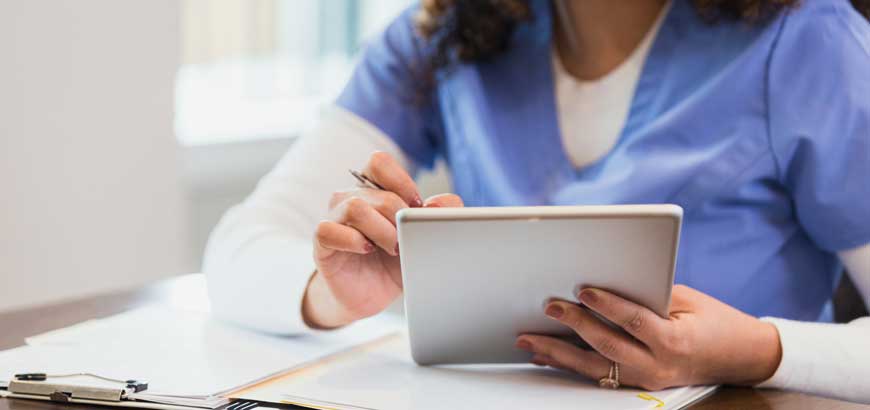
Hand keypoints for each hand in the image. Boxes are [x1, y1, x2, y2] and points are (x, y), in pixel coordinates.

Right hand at [303, 151, 462, 328]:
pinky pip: (329, 230)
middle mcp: (351, 198)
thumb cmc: (395, 261)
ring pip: (355, 207)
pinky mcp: (322, 242)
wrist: (371, 294)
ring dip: (382, 230)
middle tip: (406, 239)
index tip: (417, 206)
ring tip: (392, 248)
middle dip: (399, 217)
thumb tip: (438, 205)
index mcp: (374, 188)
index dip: (401, 181)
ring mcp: (334, 218)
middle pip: (377, 192)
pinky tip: (368, 250)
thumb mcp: (423, 237)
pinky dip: (354, 240)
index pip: (379, 162)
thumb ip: (440, 215)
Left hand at [516, 285, 781, 389]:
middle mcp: (657, 366)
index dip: (607, 306)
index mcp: (674, 341)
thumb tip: (603, 280)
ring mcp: (645, 380)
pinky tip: (544, 356)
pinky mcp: (636, 383)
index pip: (634, 322)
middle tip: (547, 308)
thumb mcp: (686, 300)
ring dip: (557, 353)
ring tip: (528, 339)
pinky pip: (596, 374)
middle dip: (573, 327)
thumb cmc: (713, 320)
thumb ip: (648, 293)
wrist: (740, 357)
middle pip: (606, 347)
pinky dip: (568, 364)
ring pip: (594, 367)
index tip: (582, 290)